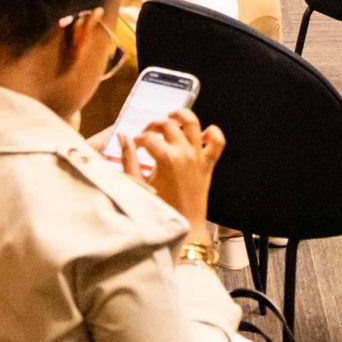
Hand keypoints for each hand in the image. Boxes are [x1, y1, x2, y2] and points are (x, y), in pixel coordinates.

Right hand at [122, 109, 224, 230]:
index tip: (134, 146)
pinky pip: (217, 141)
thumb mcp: (139, 184)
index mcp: (165, 158)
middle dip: (153, 124)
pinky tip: (201, 132)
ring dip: (181, 115)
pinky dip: (212, 132)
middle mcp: (183, 153)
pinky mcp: (208, 163)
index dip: (138, 139)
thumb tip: (123, 138)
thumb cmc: (162, 210)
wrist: (186, 227)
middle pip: (167, 124)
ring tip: (172, 115)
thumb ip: (128, 159)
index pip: (148, 137)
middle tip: (147, 133)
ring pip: (193, 122)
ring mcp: (198, 156)